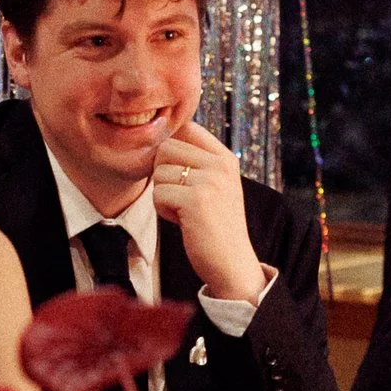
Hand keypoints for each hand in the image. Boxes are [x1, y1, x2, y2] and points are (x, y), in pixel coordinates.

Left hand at [150, 122, 267, 303]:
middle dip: (162, 174)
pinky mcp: (196, 201)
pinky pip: (158, 194)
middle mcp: (220, 164)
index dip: (170, 147)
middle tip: (179, 196)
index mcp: (225, 157)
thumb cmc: (215, 225)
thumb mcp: (214, 185)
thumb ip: (196, 162)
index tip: (176, 171)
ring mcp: (210, 181)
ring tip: (184, 211)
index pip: (187, 127)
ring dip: (162, 195)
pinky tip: (183, 222)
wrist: (232, 263)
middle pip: (166, 148)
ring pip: (159, 172)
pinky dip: (163, 211)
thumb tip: (163, 139)